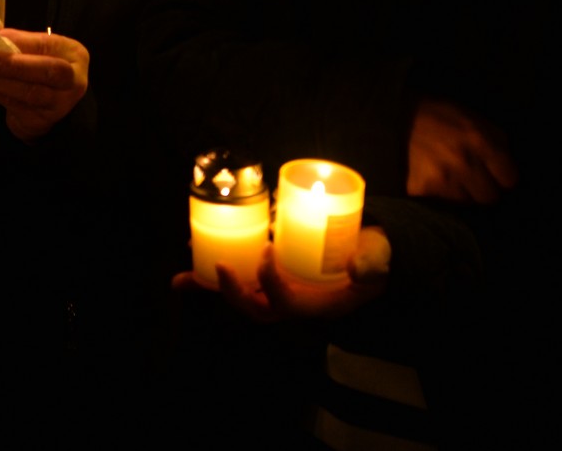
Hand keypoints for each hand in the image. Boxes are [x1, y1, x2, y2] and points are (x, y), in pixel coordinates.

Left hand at [0, 29, 89, 142]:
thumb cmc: (39, 68)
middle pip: (48, 72)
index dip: (21, 42)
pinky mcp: (43, 121)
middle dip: (14, 66)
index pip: (48, 45)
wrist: (47, 105)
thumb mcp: (36, 51)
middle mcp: (73, 79)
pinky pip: (16, 106)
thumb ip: (18, 42)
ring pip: (30, 93)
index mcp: (73, 53)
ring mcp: (60, 103)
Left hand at [174, 231, 390, 320]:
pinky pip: (239, 279)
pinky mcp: (269, 277)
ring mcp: (278, 292)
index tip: (267, 251)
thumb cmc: (372, 256)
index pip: (287, 304)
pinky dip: (213, 275)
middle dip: (234, 293)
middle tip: (219, 267)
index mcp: (317, 304)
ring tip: (182, 279)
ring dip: (212, 288)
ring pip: (241, 298)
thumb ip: (373, 261)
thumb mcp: (378, 257)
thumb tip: (360, 268)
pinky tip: (190, 257)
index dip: (271, 284)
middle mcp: (293, 302)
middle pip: (256, 310)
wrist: (367, 253)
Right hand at [406, 97, 516, 202]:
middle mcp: (464, 163)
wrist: (388, 118)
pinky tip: (430, 180)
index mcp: (480, 141)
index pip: (510, 178)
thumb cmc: (434, 115)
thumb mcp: (469, 116)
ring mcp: (443, 180)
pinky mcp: (423, 192)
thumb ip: (493, 139)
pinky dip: (438, 196)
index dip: (502, 176)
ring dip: (460, 193)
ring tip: (447, 176)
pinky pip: (441, 204)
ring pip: (466, 202)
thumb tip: (508, 164)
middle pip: (490, 197)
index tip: (495, 174)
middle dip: (482, 188)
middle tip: (470, 178)